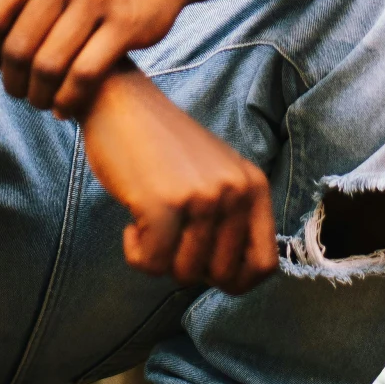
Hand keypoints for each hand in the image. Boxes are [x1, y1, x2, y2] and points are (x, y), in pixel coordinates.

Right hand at [81, 67, 277, 294]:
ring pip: (184, 274)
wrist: (120, 102)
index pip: (264, 265)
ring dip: (158, 258)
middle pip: (221, 276)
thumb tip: (233, 281)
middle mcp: (235, 190)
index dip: (234, 279)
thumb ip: (232, 218)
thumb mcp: (215, 175)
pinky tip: (131, 225)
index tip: (204, 264)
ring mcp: (201, 197)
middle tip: (170, 236)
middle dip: (189, 268)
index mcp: (253, 185)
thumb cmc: (162, 147)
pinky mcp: (163, 203)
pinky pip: (152, 264)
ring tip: (149, 223)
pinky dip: (136, 254)